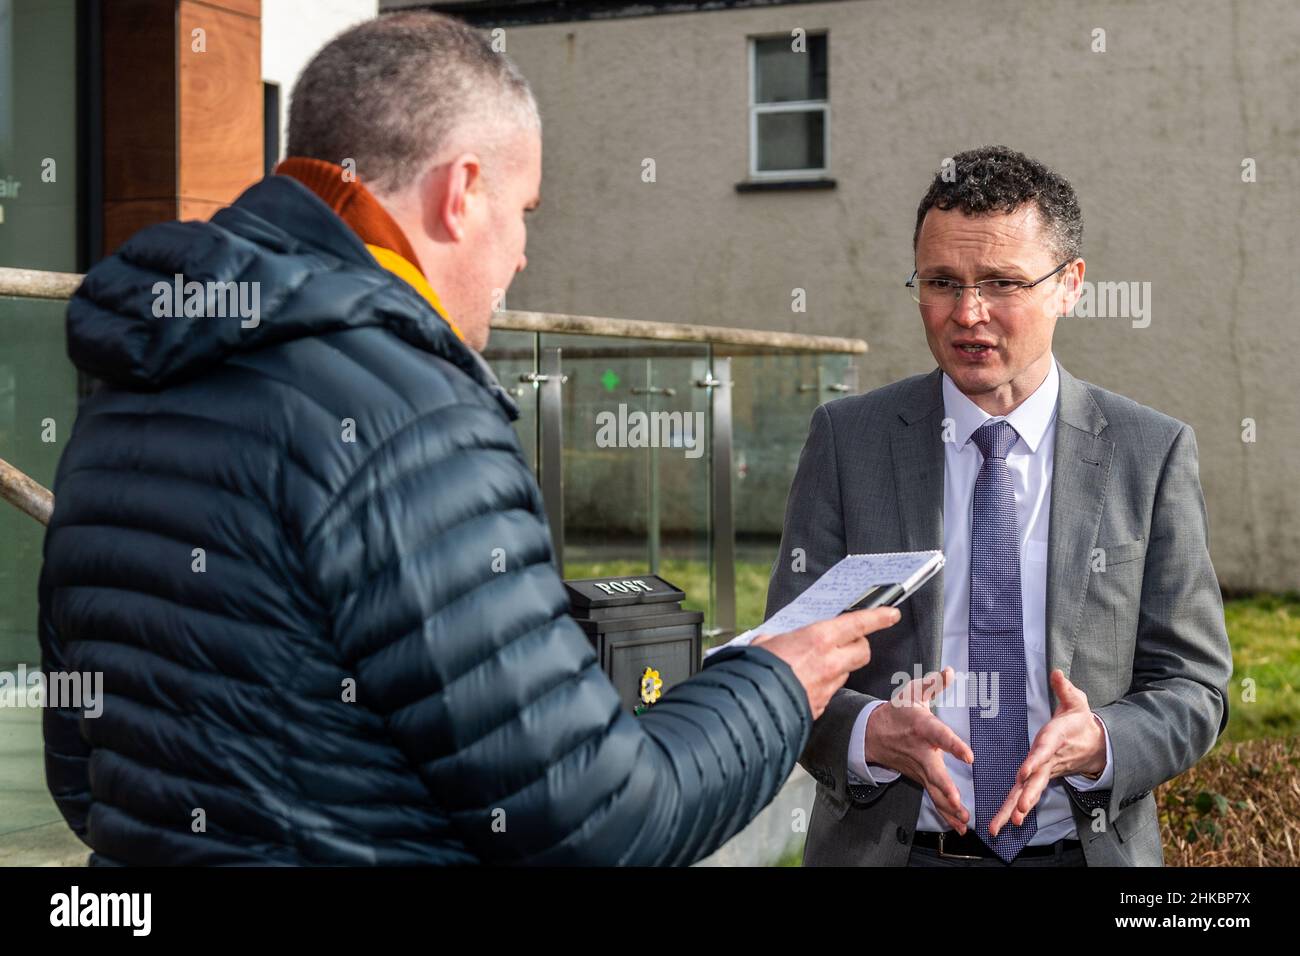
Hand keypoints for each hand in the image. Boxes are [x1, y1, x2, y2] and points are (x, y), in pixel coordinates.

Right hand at [751, 607, 899, 719]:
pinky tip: (806, 684)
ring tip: (817, 664)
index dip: (878, 617)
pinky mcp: (822, 705)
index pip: (859, 624)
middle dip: (858, 645)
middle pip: (863, 651)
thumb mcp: (766, 642)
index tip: (891, 614)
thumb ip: (780, 639)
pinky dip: (823, 685)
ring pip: (847, 672)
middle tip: (846, 642)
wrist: (751, 706)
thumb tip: (777, 640)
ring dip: (839, 666)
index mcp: (818, 638)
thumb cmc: (756, 670)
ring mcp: (828, 686)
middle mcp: (830, 661)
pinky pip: (830, 691)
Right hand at [865, 666, 974, 833]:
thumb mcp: (911, 692)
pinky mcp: (920, 778)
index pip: (939, 735)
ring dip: (948, 807)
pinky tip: (959, 826)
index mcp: (921, 727)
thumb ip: (933, 683)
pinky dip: (945, 814)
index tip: (969, 755)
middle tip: (958, 800)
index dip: (954, 745)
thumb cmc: (897, 711)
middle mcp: (920, 751)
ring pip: (934, 790)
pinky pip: (933, 798)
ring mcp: (919, 768)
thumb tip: (949, 671)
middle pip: (933, 772)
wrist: (871, 733)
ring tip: (964, 820)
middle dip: (945, 788)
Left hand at [989, 669, 1106, 836]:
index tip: (1024, 772)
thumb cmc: (1079, 720)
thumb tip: (1057, 673)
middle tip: (1019, 810)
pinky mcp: (1039, 778)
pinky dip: (1015, 809)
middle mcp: (1049, 760)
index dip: (1035, 761)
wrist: (1094, 744)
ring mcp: (1044, 772)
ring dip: (1018, 808)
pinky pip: (1026, 795)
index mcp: (1055, 739)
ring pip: (1030, 793)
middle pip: (1037, 780)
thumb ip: (1066, 689)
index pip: (1044, 751)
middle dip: (1028, 796)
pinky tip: (1004, 824)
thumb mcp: (1077, 701)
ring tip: (1008, 824)